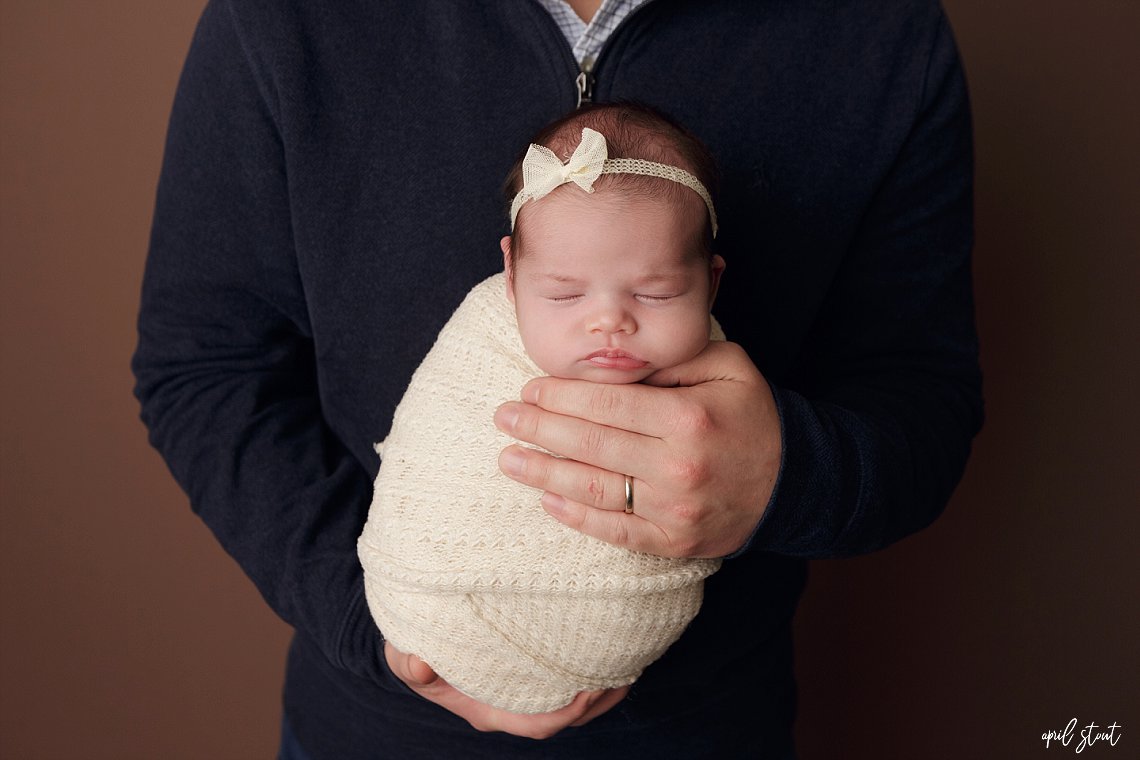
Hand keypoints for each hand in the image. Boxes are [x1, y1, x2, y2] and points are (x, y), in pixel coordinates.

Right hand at [384, 642, 628, 738]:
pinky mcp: (537, 670)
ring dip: (605, 687)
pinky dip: (596, 667)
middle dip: (599, 701)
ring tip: (632, 663)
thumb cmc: (415, 647)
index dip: (566, 713)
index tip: (589, 690)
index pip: (536, 724)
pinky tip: (615, 648)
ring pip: (576, 699)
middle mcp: (514, 705)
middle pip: (567, 716)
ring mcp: (528, 690)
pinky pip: (573, 677)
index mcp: (489, 709)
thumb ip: (407, 661)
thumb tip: (420, 664)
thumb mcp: (403, 653)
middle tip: (624, 673)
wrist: (422, 632)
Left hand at [494, 341, 779, 557]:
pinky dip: (577, 518)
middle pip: (591, 445)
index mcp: (687, 418)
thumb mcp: (727, 366)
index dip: (561, 397)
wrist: (795, 480)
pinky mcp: (674, 543)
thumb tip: (615, 363)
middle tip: (503, 418)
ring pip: (594, 491)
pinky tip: (547, 501)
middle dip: (539, 430)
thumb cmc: (752, 415)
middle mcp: (678, 466)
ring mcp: (675, 511)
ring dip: (544, 475)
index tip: (529, 389)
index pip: (607, 405)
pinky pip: (616, 531)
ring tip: (509, 460)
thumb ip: (672, 360)